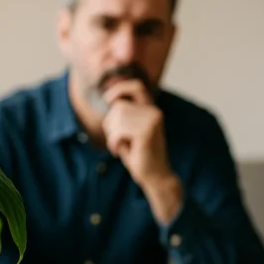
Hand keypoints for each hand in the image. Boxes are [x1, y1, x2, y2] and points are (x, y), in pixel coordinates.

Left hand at [101, 79, 182, 222]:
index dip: (120, 88)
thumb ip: (124, 116)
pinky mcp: (146, 133)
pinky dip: (113, 143)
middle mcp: (155, 112)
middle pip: (118, 107)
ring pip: (117, 119)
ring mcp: (152, 121)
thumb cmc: (140, 155)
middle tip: (117, 140)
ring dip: (112, 135)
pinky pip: (118, 132)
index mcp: (152, 110)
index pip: (136, 86)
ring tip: (120, 146)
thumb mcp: (131, 131)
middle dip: (110, 124)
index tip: (107, 99)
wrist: (156, 176)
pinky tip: (119, 151)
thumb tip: (111, 100)